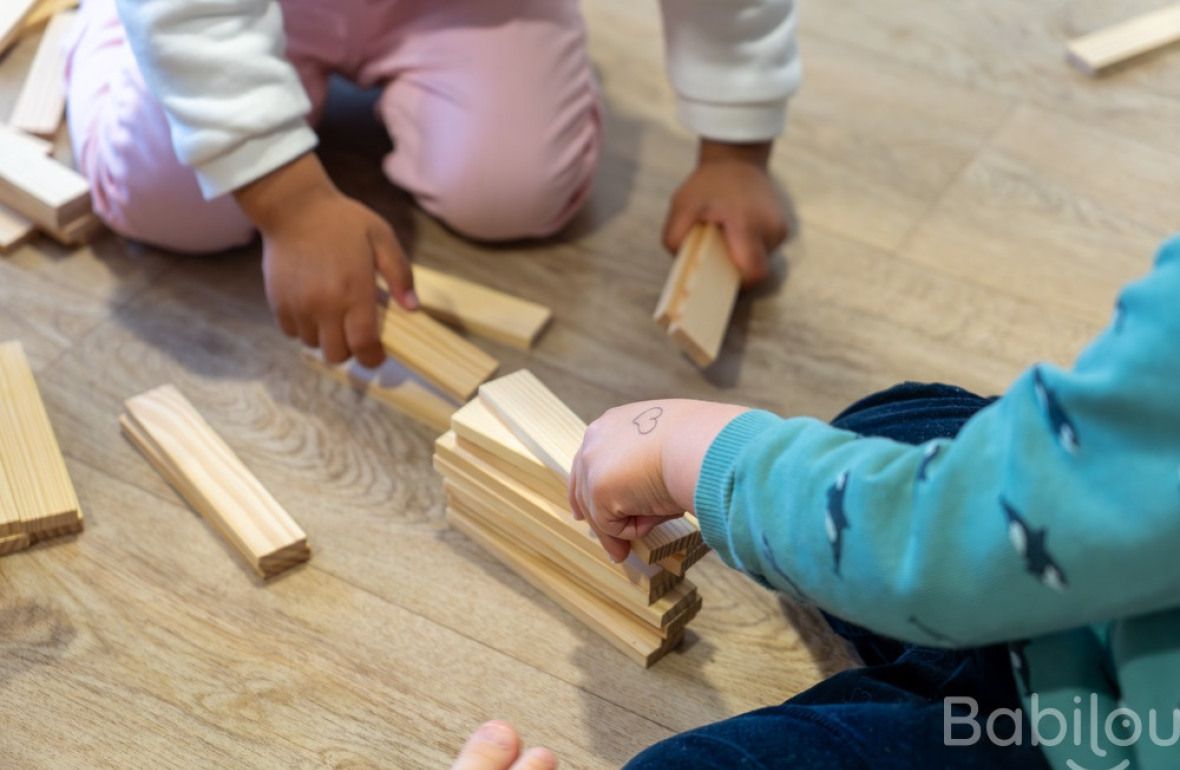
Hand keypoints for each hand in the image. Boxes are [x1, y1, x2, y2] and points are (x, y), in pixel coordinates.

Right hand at [235, 153, 416, 366]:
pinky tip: (312, 308)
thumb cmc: (343, 220)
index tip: (378, 355)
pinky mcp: (277, 302)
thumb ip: (400, 274)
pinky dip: (303, 328)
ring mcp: (298, 305)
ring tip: (333, 316)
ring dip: (325, 338)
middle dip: (350, 350)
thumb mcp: (382, 238)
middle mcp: (324, 305)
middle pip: (336, 354)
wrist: (293, 206)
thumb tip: (413, 307)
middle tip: (356, 334)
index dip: (373, 357)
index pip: (363, 345)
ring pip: (313, 344)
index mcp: (354, 291)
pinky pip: (291, 332)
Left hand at [570, 399, 749, 561]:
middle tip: (614, 549)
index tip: (585, 513)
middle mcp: (595, 439)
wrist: (701, 444)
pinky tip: (657, 515)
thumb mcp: (666, 450)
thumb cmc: (697, 444)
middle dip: (593, 518)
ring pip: (598, 511)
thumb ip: (645, 468)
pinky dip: (635, 529)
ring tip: (644, 541)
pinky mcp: (598, 490)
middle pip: (582, 486)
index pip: (592, 459)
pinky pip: (611, 525)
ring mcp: (593, 464)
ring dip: (624, 529)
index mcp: (613, 423)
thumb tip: (646, 499)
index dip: (590, 488)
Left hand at [662, 139, 787, 286]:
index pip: (753, 272)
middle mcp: (770, 228)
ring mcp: (779, 229)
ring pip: (761, 262)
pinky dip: (749, 249)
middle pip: (757, 271)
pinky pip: (764, 251)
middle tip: (716, 260)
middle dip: (736, 272)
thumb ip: (675, 237)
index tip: (719, 280)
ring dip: (742, 259)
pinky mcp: (781, 229)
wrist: (737, 160)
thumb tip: (683, 264)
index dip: (737, 284)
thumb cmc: (708, 184)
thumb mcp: (682, 205)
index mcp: (747, 223)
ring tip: (726, 240)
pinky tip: (736, 235)